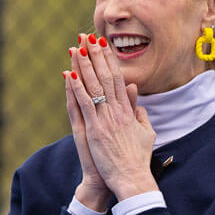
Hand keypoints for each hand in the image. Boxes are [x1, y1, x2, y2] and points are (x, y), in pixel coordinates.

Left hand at [66, 33, 157, 200]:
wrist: (132, 178)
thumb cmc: (138, 159)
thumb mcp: (145, 132)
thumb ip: (139, 111)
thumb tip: (133, 91)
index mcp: (128, 111)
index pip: (117, 79)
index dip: (109, 61)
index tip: (103, 45)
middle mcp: (117, 111)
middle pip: (105, 77)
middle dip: (96, 56)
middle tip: (88, 36)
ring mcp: (105, 119)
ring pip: (93, 86)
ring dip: (84, 65)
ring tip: (77, 47)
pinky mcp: (95, 129)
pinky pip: (84, 103)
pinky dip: (76, 87)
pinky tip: (69, 73)